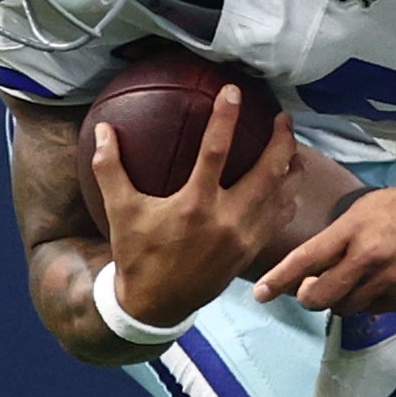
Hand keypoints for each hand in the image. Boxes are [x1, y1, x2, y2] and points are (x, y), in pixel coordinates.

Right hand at [95, 88, 300, 331]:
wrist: (155, 305)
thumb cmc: (137, 254)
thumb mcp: (120, 211)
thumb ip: (110, 168)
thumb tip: (103, 129)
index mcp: (195, 205)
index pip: (216, 150)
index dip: (226, 118)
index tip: (234, 91)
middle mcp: (227, 219)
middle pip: (268, 171)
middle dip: (282, 140)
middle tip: (283, 117)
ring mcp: (244, 237)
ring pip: (281, 195)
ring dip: (290, 167)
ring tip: (293, 145)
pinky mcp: (251, 251)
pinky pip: (278, 218)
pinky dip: (286, 197)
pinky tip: (286, 183)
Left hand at [253, 183, 395, 314]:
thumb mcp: (366, 208)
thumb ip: (339, 234)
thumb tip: (314, 259)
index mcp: (353, 231)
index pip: (306, 260)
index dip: (279, 279)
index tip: (260, 293)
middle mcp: (366, 260)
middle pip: (320, 296)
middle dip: (307, 297)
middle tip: (307, 291)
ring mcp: (387, 283)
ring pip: (345, 307)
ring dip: (337, 300)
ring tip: (346, 284)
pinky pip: (373, 310)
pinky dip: (366, 302)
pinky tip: (374, 287)